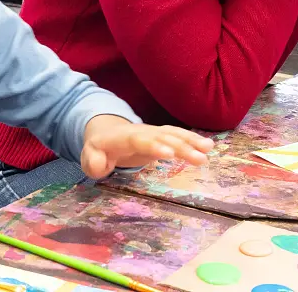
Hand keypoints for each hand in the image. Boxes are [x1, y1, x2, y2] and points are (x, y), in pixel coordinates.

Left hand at [81, 115, 213, 179]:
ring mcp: (153, 132)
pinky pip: (178, 136)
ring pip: (173, 134)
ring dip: (190, 141)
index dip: (154, 145)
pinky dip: (192, 139)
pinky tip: (208, 147)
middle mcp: (141, 132)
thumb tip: (101, 166)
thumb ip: (92, 163)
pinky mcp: (161, 136)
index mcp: (122, 138)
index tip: (170, 154)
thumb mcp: (89, 157)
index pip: (140, 140)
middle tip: (199, 158)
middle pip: (162, 136)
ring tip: (208, 150)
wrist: (106, 132)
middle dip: (180, 146)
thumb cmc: (98, 150)